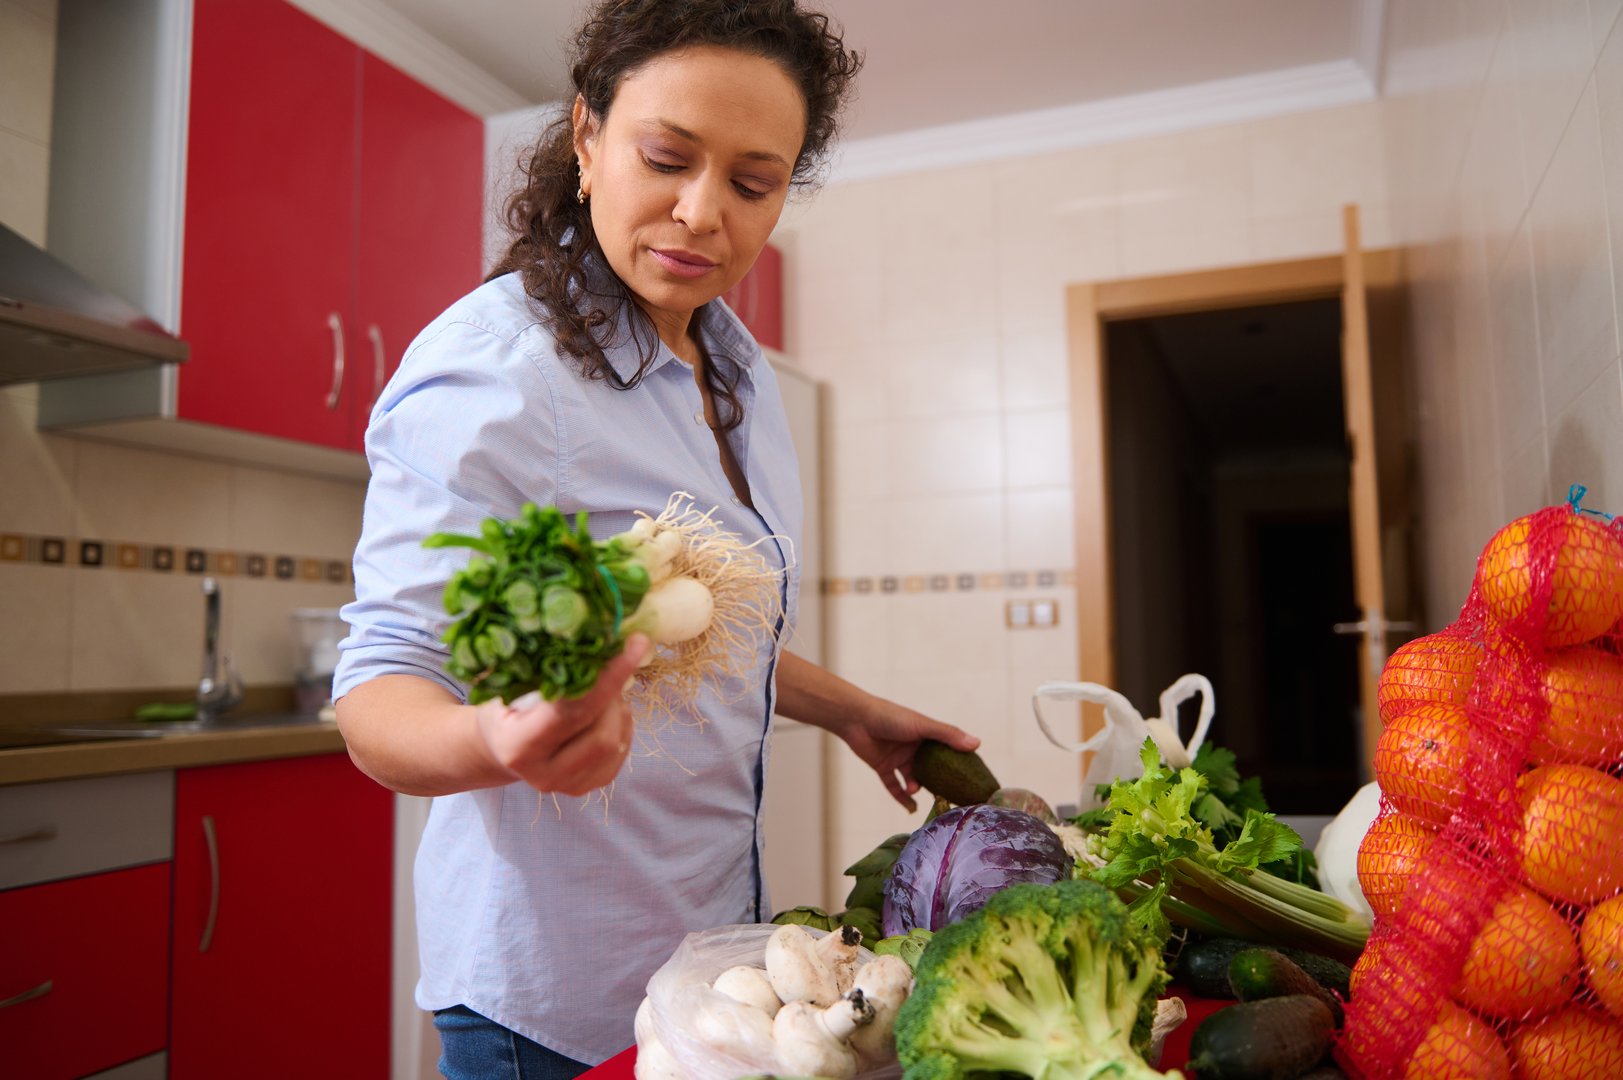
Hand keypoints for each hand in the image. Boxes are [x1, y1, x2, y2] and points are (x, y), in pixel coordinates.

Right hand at [474, 635, 649, 795]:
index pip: (572, 711)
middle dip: (614, 692)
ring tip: (600, 688)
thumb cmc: (504, 706)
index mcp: (517, 745)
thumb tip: (587, 633)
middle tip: (611, 662)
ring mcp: (567, 785)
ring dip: (617, 707)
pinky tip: (603, 711)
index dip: (607, 678)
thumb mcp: (508, 683)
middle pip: (601, 732)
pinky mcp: (588, 785)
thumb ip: (541, 666)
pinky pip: (621, 750)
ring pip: (616, 741)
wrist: (498, 747)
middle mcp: (542, 773)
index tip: (635, 645)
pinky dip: (620, 723)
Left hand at [840, 700, 980, 812]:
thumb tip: (976, 744)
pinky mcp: (883, 767)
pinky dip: (901, 797)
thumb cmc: (891, 717)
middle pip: (931, 768)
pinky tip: (911, 808)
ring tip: (915, 788)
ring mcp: (899, 758)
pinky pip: (894, 786)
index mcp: (926, 735)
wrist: (856, 719)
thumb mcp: (923, 726)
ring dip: (916, 787)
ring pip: (913, 778)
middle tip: (949, 796)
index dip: (958, 763)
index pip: (947, 751)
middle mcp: (914, 747)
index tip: (970, 779)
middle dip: (939, 782)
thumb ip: (948, 735)